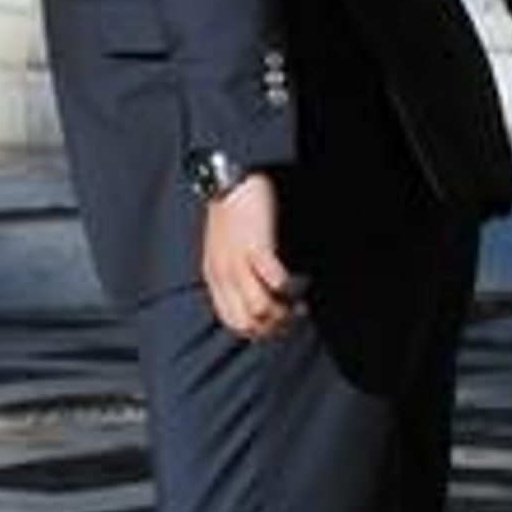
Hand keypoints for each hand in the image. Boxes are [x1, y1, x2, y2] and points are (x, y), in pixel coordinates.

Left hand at [201, 171, 306, 342]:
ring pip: (261, 309)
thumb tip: (258, 302)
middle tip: (291, 314)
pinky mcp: (256, 248)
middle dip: (273, 326)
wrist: (228, 180)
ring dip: (284, 310)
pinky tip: (297, 278)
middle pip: (247, 323)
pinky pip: (275, 282)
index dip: (258, 331)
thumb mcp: (224, 251)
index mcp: (215, 277)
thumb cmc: (232, 215)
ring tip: (297, 301)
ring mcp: (238, 262)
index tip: (278, 324)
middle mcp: (224, 274)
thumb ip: (234, 276)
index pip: (232, 322)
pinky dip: (290, 286)